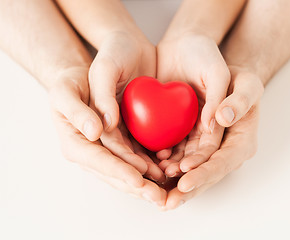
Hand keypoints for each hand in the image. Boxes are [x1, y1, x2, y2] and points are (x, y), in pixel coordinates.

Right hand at [49, 66, 166, 205]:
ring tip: (165, 191)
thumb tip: (95, 132)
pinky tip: (163, 172)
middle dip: (136, 187)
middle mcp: (89, 154)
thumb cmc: (69, 85)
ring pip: (125, 172)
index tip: (138, 180)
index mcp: (74, 144)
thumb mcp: (65, 93)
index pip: (99, 161)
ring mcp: (103, 153)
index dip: (119, 170)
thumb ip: (77, 112)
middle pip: (114, 174)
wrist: (79, 82)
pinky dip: (146, 169)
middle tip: (158, 197)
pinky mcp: (116, 147)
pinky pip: (131, 161)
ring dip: (145, 184)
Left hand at [160, 67, 263, 209]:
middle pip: (206, 175)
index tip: (184, 180)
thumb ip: (240, 101)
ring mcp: (211, 151)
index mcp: (241, 143)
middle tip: (166, 202)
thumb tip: (223, 118)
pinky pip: (183, 157)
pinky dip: (170, 164)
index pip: (222, 163)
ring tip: (156, 189)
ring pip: (192, 171)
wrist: (229, 81)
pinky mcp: (197, 144)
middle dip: (186, 189)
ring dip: (175, 182)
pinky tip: (154, 166)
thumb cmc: (241, 83)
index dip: (204, 173)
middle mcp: (226, 152)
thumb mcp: (248, 85)